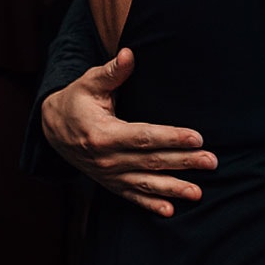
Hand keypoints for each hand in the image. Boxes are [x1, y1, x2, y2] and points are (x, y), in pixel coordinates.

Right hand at [40, 48, 214, 215]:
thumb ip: (112, 71)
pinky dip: (150, 205)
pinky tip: (170, 211)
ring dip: (173, 188)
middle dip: (183, 162)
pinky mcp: (109, 183)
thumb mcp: (90, 83)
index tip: (197, 138)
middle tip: (212, 162)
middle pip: (151, 161)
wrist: (52, 129)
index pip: (144, 137)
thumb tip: (128, 53)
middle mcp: (106, 159)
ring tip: (198, 193)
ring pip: (145, 184)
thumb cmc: (77, 100)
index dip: (171, 137)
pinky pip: (132, 197)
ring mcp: (108, 175)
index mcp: (103, 134)